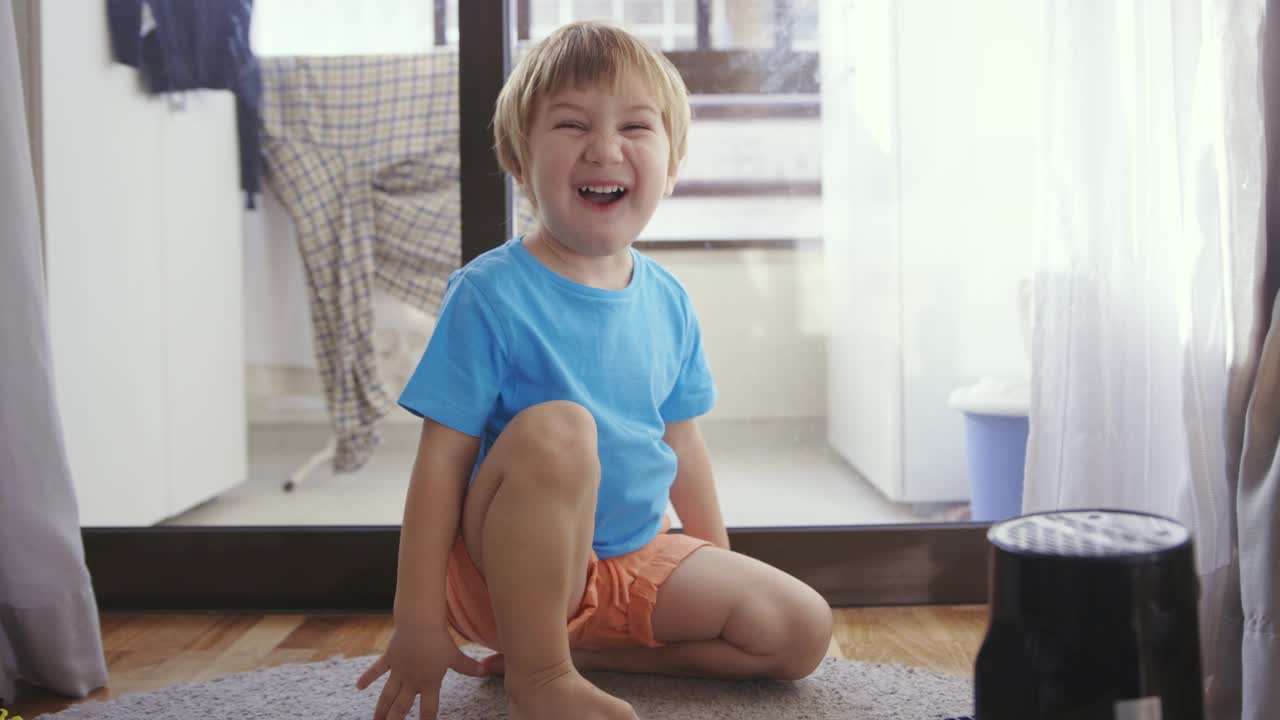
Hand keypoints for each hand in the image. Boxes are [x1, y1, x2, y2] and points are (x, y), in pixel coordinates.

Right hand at [355, 624, 489, 719]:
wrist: (419, 624)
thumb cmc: (439, 639)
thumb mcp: (455, 655)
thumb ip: (468, 666)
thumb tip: (484, 671)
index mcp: (429, 682)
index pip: (428, 709)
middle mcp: (411, 680)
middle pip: (402, 707)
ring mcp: (398, 671)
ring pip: (387, 695)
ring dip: (381, 709)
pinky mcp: (390, 658)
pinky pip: (377, 670)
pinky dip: (367, 677)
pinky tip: (358, 686)